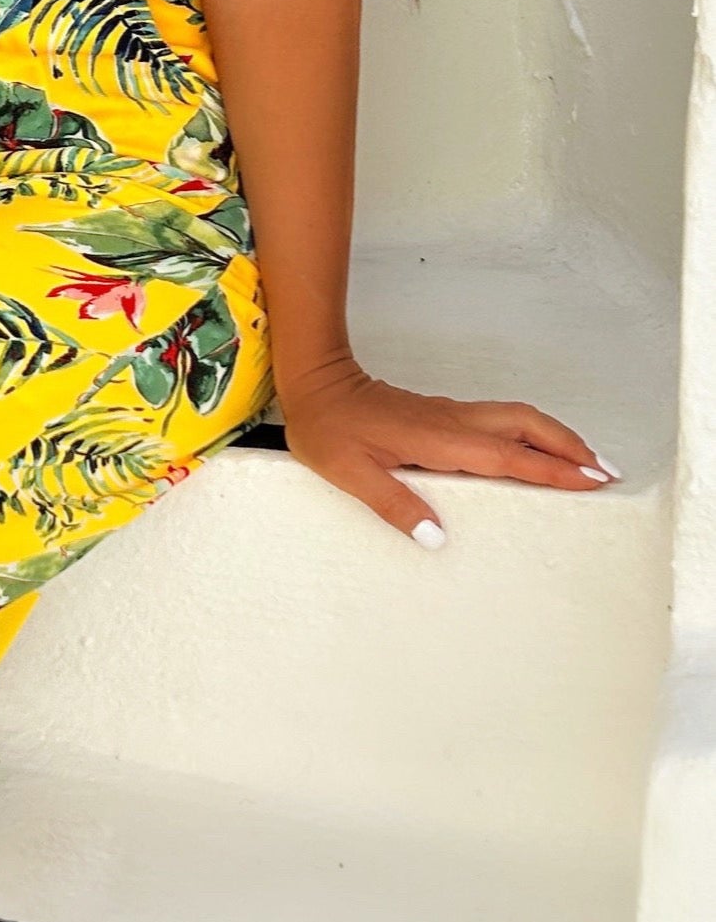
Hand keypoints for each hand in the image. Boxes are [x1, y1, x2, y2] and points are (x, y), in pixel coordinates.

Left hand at [278, 353, 615, 544]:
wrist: (315, 384)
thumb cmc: (329, 428)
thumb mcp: (351, 473)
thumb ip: (394, 504)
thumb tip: (436, 537)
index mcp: (438, 438)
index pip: (508, 456)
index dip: (552, 470)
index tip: (592, 481)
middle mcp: (453, 422)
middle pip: (528, 426)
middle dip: (571, 448)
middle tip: (606, 474)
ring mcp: (451, 416)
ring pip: (518, 419)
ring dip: (556, 438)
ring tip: (586, 464)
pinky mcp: (444, 415)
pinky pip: (500, 421)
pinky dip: (531, 435)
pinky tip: (534, 453)